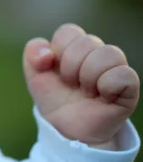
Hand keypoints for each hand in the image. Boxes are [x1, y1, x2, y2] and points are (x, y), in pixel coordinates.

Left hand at [23, 23, 138, 147]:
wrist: (67, 130)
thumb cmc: (54, 99)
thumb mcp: (35, 75)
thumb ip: (32, 53)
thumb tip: (48, 53)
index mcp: (74, 46)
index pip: (69, 31)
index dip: (58, 51)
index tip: (55, 71)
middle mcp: (96, 53)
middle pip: (87, 41)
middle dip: (71, 67)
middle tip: (71, 85)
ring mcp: (114, 68)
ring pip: (109, 53)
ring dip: (89, 76)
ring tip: (86, 91)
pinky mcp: (128, 87)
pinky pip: (124, 74)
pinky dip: (108, 86)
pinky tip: (102, 97)